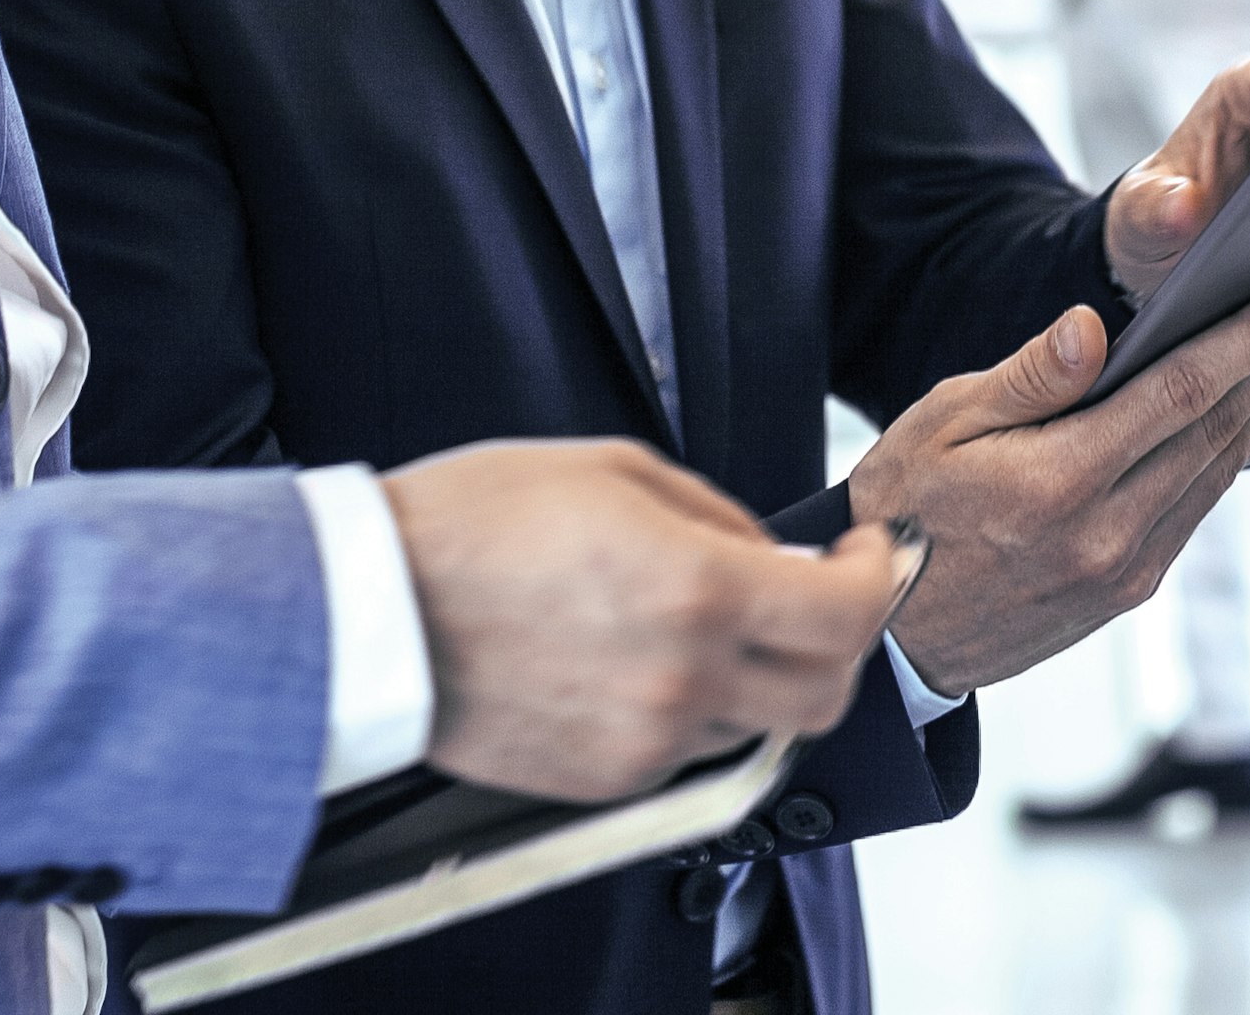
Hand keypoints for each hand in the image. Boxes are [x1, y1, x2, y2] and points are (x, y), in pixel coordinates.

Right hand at [383, 439, 909, 799]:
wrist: (370, 612)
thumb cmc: (470, 524)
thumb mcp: (612, 470)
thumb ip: (714, 514)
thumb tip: (772, 553)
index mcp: (696, 591)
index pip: (846, 614)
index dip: (879, 579)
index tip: (869, 555)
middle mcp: (682, 680)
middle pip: (823, 695)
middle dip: (840, 644)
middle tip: (820, 596)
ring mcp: (644, 742)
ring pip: (753, 726)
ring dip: (757, 675)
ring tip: (703, 618)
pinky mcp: (603, 781)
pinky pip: (683, 751)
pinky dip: (690, 708)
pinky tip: (640, 656)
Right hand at [847, 280, 1249, 694]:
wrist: (888, 636)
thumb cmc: (903, 510)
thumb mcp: (938, 425)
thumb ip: (1026, 377)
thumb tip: (1092, 329)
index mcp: (1058, 482)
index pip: (1181, 391)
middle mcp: (1106, 534)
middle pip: (1221, 428)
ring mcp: (1125, 570)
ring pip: (1220, 469)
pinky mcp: (1129, 590)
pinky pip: (1198, 504)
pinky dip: (1237, 451)